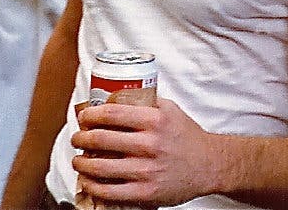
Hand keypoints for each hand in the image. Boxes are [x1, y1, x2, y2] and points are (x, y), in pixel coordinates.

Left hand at [71, 97, 218, 206]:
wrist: (209, 165)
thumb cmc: (188, 137)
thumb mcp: (171, 110)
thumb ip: (147, 101)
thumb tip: (117, 94)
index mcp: (155, 120)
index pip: (112, 113)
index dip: (91, 115)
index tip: (84, 116)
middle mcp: (151, 144)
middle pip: (102, 139)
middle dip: (81, 138)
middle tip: (78, 137)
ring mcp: (147, 170)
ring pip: (101, 166)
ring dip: (82, 163)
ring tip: (78, 159)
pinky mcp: (146, 192)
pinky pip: (110, 191)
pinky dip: (93, 186)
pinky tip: (88, 181)